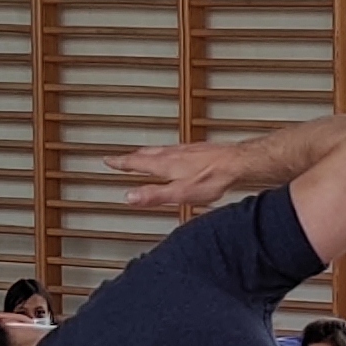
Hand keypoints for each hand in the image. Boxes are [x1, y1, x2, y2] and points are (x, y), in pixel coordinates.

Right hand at [109, 138, 252, 216]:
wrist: (237, 162)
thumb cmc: (213, 177)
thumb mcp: (179, 192)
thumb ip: (154, 195)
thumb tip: (130, 197)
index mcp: (165, 165)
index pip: (136, 162)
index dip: (121, 163)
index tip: (108, 160)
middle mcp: (174, 154)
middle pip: (147, 153)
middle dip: (132, 156)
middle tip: (121, 157)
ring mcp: (187, 150)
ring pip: (161, 149)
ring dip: (148, 152)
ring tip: (142, 154)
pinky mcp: (200, 150)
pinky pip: (177, 149)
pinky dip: (167, 151)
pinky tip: (175, 155)